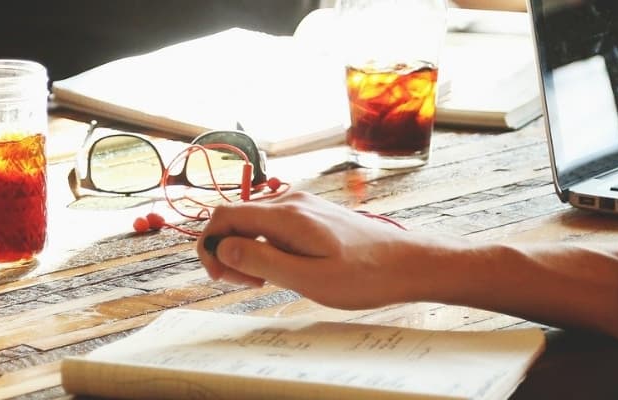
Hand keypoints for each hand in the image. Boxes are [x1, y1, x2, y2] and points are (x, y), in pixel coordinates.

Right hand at [195, 191, 430, 309]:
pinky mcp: (311, 214)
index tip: (221, 277)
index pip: (224, 216)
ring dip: (248, 251)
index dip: (210, 246)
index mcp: (286, 215)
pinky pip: (272, 225)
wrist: (408, 262)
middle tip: (249, 285)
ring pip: (253, 223)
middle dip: (229, 251)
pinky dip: (266, 247)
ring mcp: (302, 205)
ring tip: (269, 281)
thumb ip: (262, 261)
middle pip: (236, 218)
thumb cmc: (364, 276)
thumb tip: (221, 248)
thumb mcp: (308, 279)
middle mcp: (290, 202)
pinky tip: (285, 269)